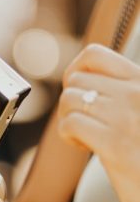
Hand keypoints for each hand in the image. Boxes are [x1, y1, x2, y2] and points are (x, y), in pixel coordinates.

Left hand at [58, 43, 139, 201]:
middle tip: (85, 123)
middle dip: (71, 101)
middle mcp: (138, 93)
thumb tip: (82, 84)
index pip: (94, 55)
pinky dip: (68, 135)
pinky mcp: (117, 145)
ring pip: (69, 99)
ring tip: (85, 135)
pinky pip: (71, 124)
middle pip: (76, 79)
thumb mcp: (137, 112)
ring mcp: (128, 117)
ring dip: (69, 118)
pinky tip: (85, 146)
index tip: (80, 94)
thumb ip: (121, 97)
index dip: (75, 72)